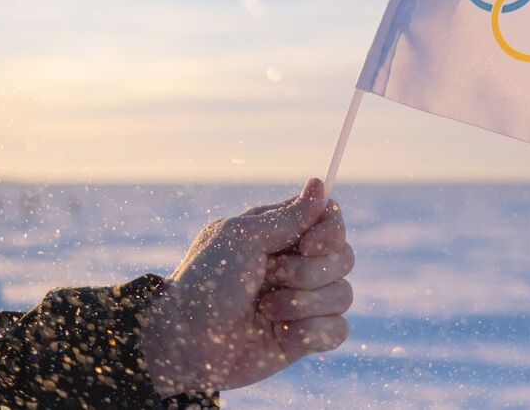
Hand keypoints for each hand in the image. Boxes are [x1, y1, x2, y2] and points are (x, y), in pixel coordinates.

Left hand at [140, 178, 353, 396]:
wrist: (185, 346)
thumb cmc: (205, 285)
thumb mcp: (242, 239)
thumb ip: (288, 216)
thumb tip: (320, 183)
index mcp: (282, 235)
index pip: (331, 219)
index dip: (330, 232)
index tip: (308, 245)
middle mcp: (298, 265)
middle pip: (344, 257)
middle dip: (308, 272)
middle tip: (270, 277)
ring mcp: (304, 301)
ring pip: (343, 294)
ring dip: (303, 304)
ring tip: (266, 310)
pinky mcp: (306, 336)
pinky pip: (337, 330)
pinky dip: (311, 332)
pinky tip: (282, 334)